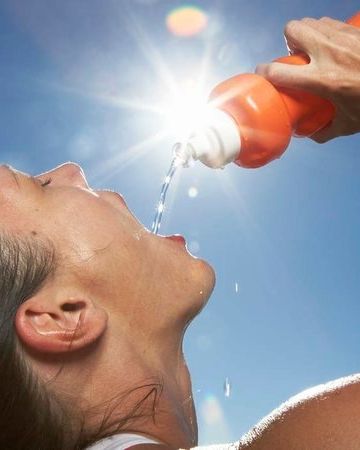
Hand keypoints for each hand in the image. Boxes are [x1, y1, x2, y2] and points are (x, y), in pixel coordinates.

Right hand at [255, 17, 359, 142]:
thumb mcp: (349, 124)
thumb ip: (326, 130)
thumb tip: (310, 134)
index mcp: (323, 80)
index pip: (279, 72)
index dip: (264, 71)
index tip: (262, 74)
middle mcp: (329, 54)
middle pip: (292, 30)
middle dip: (288, 41)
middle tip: (296, 56)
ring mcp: (342, 38)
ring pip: (310, 22)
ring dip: (306, 34)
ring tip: (313, 50)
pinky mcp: (354, 30)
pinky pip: (328, 22)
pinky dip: (323, 30)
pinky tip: (330, 44)